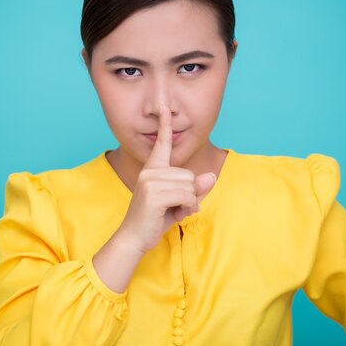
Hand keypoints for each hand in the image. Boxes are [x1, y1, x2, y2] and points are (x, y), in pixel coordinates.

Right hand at [118, 105, 216, 253]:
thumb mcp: (179, 201)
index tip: (165, 107)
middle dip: (190, 194)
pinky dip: (187, 208)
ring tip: (173, 211)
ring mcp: (150, 181)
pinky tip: (175, 215)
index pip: (162, 143)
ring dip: (189, 203)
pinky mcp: (154, 194)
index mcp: (152, 169)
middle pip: (189, 174)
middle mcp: (150, 171)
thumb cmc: (155, 219)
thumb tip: (211, 176)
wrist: (135, 238)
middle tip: (176, 207)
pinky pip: (186, 195)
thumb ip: (195, 188)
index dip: (165, 124)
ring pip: (189, 185)